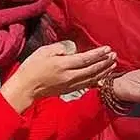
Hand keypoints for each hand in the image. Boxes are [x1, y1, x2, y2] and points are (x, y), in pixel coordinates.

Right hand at [2, 42, 117, 111]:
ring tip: (113, 64)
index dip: (98, 54)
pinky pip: (87, 84)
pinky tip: (103, 76)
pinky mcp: (69, 90)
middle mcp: (69, 76)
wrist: (25, 88)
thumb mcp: (43, 52)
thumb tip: (72, 50)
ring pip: (92, 78)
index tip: (107, 48)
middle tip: (114, 55)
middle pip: (92, 69)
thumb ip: (60, 49)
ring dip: (104, 71)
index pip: (85, 59)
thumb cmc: (31, 68)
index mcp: (63, 65)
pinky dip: (97, 80)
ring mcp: (70, 85)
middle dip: (105, 62)